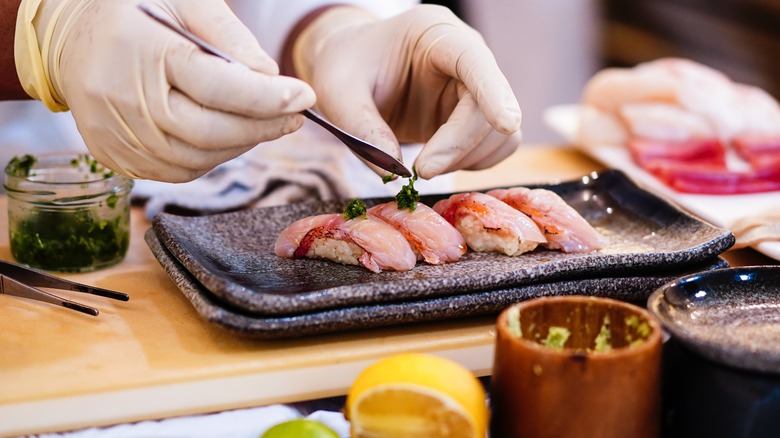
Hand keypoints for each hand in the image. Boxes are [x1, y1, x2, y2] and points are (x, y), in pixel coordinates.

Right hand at [15, 0, 314, 181]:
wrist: (69, 37)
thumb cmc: (135, 13)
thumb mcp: (185, 1)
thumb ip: (231, 37)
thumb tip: (273, 80)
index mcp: (144, 51)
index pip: (218, 86)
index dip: (267, 98)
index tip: (304, 97)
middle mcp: (125, 99)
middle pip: (211, 131)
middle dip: (263, 127)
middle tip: (294, 116)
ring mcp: (117, 134)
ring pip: (198, 158)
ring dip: (241, 144)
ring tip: (263, 122)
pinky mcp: (116, 157)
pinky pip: (178, 171)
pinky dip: (212, 157)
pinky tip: (225, 135)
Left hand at [292, 4, 521, 178]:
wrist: (351, 68)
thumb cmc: (345, 66)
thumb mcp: (337, 91)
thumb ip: (361, 128)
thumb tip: (395, 172)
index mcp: (433, 34)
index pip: (475, 60)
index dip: (493, 92)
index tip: (505, 123)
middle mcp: (465, 57)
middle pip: (488, 107)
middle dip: (458, 146)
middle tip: (421, 172)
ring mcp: (474, 87)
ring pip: (498, 133)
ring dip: (464, 159)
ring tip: (420, 167)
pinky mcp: (473, 116)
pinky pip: (493, 147)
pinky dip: (470, 164)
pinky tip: (437, 164)